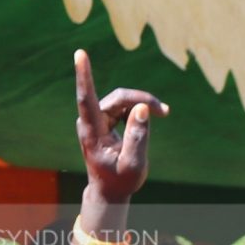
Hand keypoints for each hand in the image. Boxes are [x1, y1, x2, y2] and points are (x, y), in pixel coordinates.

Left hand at [74, 51, 165, 201]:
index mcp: (92, 133)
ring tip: (163, 113)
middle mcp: (92, 121)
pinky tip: (150, 118)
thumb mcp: (134, 164)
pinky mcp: (105, 117)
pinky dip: (139, 109)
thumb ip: (138, 137)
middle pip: (118, 98)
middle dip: (141, 100)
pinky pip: (124, 104)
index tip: (80, 54)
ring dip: (143, 104)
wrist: (110, 190)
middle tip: (165, 111)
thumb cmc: (120, 180)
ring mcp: (98, 118)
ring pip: (122, 99)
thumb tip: (141, 108)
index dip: (84, 76)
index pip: (86, 100)